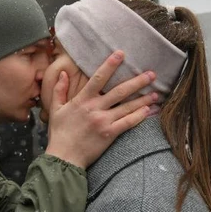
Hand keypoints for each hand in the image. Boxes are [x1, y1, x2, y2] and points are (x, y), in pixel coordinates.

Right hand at [45, 51, 157, 168]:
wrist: (64, 157)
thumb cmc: (59, 133)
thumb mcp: (55, 109)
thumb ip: (59, 90)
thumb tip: (63, 73)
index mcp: (82, 100)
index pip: (98, 78)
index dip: (110, 65)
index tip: (121, 54)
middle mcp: (95, 108)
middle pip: (120, 91)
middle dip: (137, 81)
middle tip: (151, 74)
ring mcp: (103, 121)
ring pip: (127, 106)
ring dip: (143, 99)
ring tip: (156, 93)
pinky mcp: (109, 134)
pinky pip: (128, 123)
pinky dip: (139, 116)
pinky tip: (148, 110)